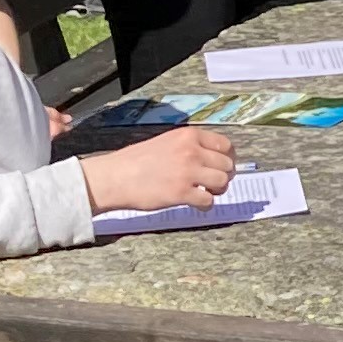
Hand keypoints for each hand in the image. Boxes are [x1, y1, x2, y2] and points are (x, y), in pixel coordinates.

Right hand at [81, 123, 235, 217]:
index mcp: (188, 135)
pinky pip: (208, 201)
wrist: (114, 177)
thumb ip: (189, 146)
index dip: (228, 158)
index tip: (222, 166)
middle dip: (224, 175)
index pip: (225, 145)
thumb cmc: (136, 161)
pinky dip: (205, 205)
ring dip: (217, 190)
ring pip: (222, 182)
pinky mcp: (181, 192)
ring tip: (205, 193)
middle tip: (213, 183)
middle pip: (227, 164)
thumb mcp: (166, 142)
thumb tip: (211, 158)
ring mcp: (188, 171)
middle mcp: (191, 151)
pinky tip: (195, 204)